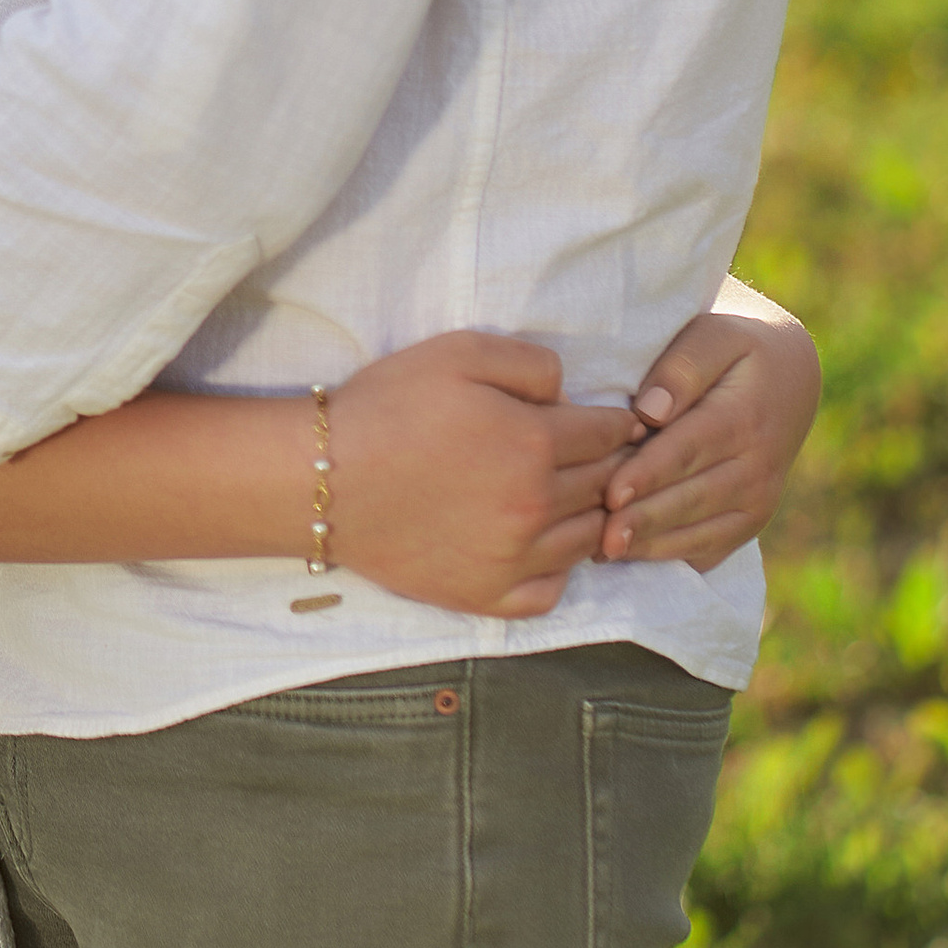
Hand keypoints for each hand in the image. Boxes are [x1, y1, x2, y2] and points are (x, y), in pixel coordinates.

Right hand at [332, 332, 630, 618]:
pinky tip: (545, 546)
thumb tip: (567, 391)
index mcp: (535, 443)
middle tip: (607, 456)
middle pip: (604, 485)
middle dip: (611, 464)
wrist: (327, 480)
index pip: (607, 433)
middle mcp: (537, 507)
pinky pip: (552, 590)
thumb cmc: (388, 407)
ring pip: (589, 539)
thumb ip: (528, 363)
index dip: (617, 422)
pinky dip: (561, 568)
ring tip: (581, 498)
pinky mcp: (488, 596)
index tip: (620, 420)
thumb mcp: (457, 352)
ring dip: (594, 514)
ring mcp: (515, 559)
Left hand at [602, 291, 821, 569]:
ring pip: (700, 532)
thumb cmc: (736, 348)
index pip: (688, 451)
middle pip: (691, 499)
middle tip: (600, 538)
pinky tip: (631, 559)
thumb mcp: (715, 335)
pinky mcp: (750, 522)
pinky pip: (710, 549)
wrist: (790, 377)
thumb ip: (682, 367)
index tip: (612, 494)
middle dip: (644, 520)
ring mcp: (758, 502)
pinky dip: (671, 557)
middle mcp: (757, 468)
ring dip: (653, 545)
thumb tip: (650, 410)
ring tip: (605, 552)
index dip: (648, 475)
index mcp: (744, 417)